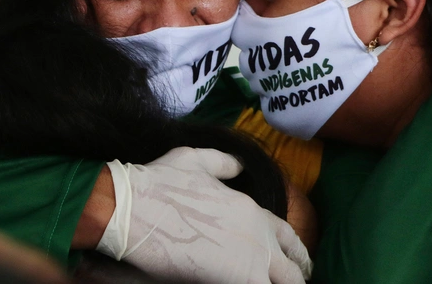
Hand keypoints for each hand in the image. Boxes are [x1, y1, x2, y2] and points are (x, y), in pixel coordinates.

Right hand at [97, 147, 311, 282]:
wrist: (135, 206)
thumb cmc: (160, 182)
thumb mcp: (195, 159)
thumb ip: (223, 163)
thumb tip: (239, 165)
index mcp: (251, 209)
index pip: (287, 236)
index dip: (295, 252)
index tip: (297, 262)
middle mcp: (258, 235)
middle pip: (292, 269)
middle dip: (295, 278)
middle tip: (295, 283)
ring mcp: (250, 260)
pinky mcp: (238, 280)